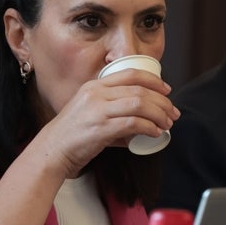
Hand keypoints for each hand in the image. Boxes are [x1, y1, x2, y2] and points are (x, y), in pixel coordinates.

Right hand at [38, 67, 177, 176]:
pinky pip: (133, 123)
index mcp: (94, 85)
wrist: (53, 150)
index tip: (167, 90)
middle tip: (172, 113)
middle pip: (139, 90)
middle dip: (162, 101)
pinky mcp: (101, 128)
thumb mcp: (88, 109)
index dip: (154, 80)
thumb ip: (110, 108)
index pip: (130, 74)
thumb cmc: (72, 134)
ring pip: (139, 104)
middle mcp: (96, 93)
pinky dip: (149, 127)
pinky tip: (155, 133)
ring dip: (159, 114)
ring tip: (167, 124)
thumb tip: (139, 118)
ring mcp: (98, 110)